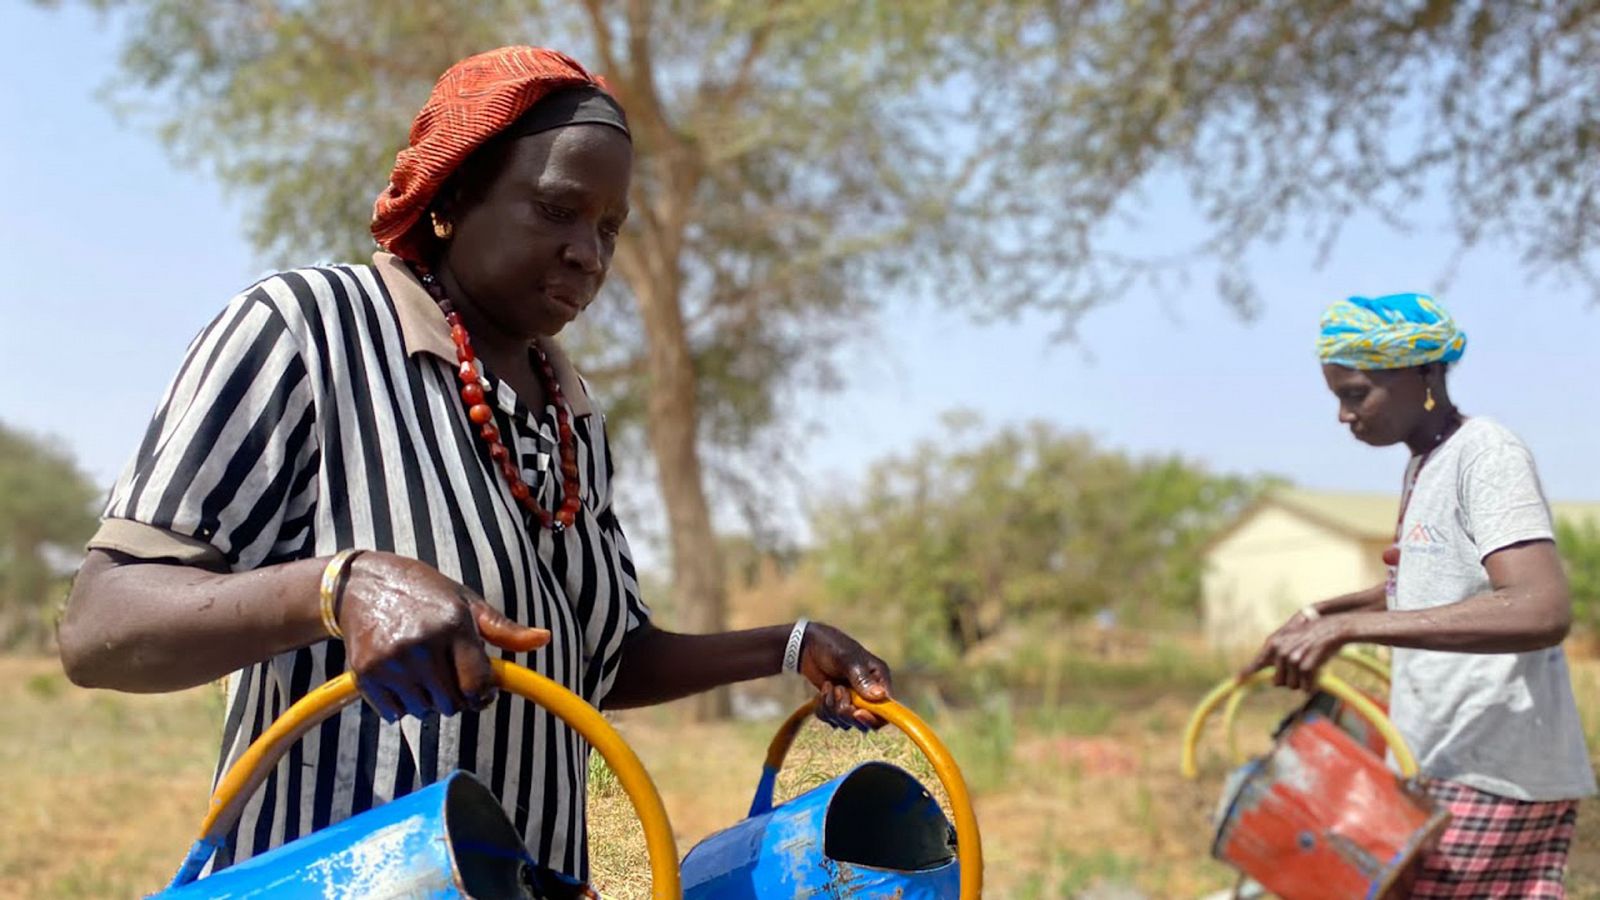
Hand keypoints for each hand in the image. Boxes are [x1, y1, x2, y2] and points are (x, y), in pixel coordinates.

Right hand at [337, 552, 549, 721]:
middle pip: (453, 704)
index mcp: (453, 624)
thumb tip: (544, 639)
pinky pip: (394, 714)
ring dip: (427, 701)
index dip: (484, 695)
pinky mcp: (366, 674)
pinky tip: (398, 676)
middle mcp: (422, 644)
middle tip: (446, 672)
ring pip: (424, 712)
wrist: (360, 585)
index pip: (478, 685)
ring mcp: (391, 661)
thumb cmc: (422, 592)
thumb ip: (503, 628)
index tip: (481, 690)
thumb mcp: (466, 601)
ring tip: (420, 670)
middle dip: (456, 696)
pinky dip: (400, 704)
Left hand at [796, 622, 892, 730]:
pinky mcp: (838, 705)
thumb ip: (862, 679)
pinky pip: (832, 720)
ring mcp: (853, 701)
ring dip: (832, 708)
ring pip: (847, 722)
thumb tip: (880, 696)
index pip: (887, 709)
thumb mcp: (847, 659)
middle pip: (866, 721)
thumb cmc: (832, 647)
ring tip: (828, 686)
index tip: (856, 713)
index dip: (874, 717)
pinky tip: (822, 692)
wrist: (808, 645)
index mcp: (879, 679)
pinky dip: (824, 710)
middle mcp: (869, 693)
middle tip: (838, 691)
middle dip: (847, 711)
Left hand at [1241, 613, 1349, 691]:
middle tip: (1300, 670)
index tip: (1237, 682)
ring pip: (1292, 686)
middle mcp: (1279, 651)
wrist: (1333, 627)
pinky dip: (1311, 685)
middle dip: (1289, 680)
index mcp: (1273, 643)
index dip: (1246, 673)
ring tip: (1310, 667)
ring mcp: (1291, 659)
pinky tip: (1317, 675)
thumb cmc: (1314, 635)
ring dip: (1302, 682)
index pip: (1257, 662)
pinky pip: (1305, 687)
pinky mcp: (1304, 666)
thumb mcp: (1291, 639)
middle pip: (1277, 682)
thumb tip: (1273, 677)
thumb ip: (1279, 654)